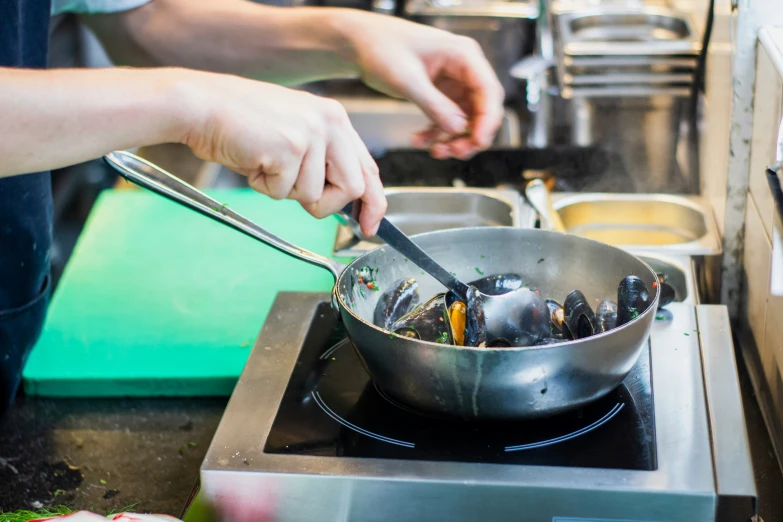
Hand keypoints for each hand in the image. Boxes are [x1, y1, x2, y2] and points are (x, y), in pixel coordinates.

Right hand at [178, 70, 385, 235]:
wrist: (200, 105)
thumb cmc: (240, 124)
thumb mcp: (294, 136)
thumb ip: (323, 162)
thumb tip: (344, 202)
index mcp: (335, 117)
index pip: (368, 168)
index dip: (373, 202)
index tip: (369, 225)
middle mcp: (329, 121)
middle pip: (353, 187)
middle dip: (326, 204)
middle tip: (301, 201)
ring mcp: (311, 133)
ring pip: (314, 195)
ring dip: (284, 191)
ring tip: (263, 163)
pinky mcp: (290, 147)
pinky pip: (285, 192)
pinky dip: (263, 186)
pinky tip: (252, 160)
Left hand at [338, 12, 504, 159]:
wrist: (359, 43)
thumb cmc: (381, 47)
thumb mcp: (407, 80)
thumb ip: (435, 105)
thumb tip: (459, 128)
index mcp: (463, 55)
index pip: (489, 91)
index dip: (488, 120)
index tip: (478, 142)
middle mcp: (463, 68)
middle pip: (483, 108)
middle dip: (471, 134)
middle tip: (454, 152)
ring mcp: (452, 82)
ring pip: (466, 119)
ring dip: (454, 139)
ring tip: (436, 151)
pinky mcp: (439, 93)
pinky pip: (447, 120)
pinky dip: (436, 134)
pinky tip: (419, 140)